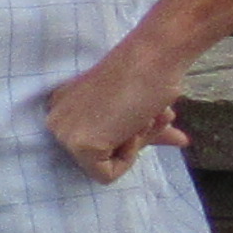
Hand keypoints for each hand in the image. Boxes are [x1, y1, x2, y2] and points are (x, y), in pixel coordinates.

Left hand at [46, 31, 196, 182]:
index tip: (144, 116)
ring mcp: (63, 132)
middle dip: (135, 140)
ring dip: (137, 143)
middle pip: (99, 157)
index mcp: (63, 108)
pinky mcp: (79, 145)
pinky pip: (106, 175)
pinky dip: (130, 156)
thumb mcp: (138, 110)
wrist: (155, 56)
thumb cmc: (150, 75)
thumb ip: (144, 132)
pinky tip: (132, 125)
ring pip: (103, 167)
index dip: (127, 136)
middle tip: (151, 115)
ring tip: (146, 113)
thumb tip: (177, 141)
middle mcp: (55, 119)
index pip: (95, 144)